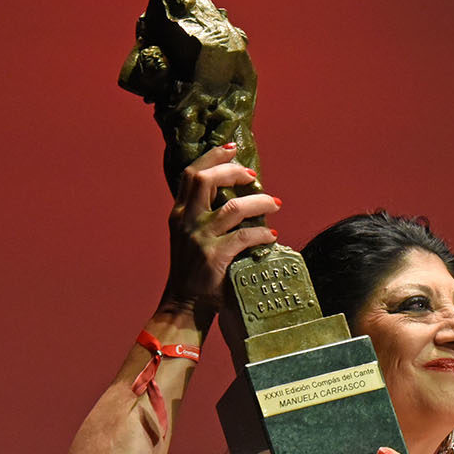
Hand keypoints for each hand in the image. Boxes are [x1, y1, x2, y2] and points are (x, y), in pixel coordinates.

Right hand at [161, 143, 279, 322]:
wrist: (185, 303)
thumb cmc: (194, 271)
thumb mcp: (190, 236)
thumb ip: (204, 216)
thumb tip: (233, 197)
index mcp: (179, 213)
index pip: (191, 174)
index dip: (212, 158)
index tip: (232, 149)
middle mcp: (186, 221)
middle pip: (206, 181)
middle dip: (233, 172)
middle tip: (253, 176)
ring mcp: (200, 238)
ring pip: (233, 207)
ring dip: (259, 202)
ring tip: (274, 204)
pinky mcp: (215, 257)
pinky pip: (245, 236)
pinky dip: (263, 233)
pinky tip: (272, 236)